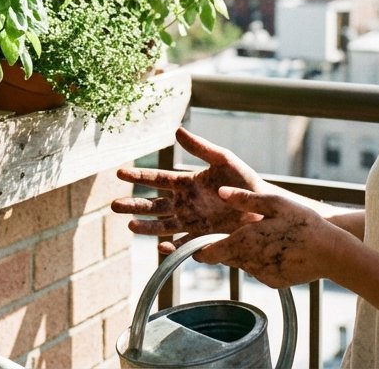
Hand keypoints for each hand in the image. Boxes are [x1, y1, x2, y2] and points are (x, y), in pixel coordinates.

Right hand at [111, 127, 268, 251]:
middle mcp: (184, 203)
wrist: (265, 208)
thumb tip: (177, 130)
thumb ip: (200, 147)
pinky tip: (160, 248)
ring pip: (162, 225)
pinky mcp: (203, 238)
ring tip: (130, 225)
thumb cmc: (245, 180)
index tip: (119, 172)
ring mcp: (192, 222)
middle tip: (113, 206)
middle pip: (153, 205)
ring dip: (146, 226)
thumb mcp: (223, 159)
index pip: (157, 179)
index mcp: (186, 183)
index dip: (138, 177)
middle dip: (134, 205)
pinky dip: (171, 247)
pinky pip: (183, 244)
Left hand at [193, 188, 342, 287]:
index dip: (195, 249)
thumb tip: (220, 192)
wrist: (332, 254)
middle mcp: (250, 262)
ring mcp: (262, 274)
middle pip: (224, 256)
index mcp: (245, 242)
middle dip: (220, 246)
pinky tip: (273, 246)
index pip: (209, 252)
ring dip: (242, 250)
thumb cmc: (303, 223)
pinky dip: (258, 259)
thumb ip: (245, 199)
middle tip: (221, 232)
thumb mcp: (274, 202)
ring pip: (242, 262)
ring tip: (256, 235)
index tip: (183, 244)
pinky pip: (258, 269)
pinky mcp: (274, 282)